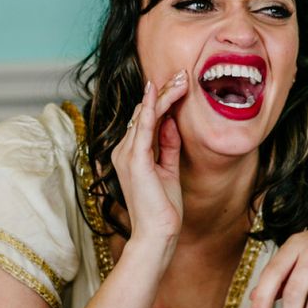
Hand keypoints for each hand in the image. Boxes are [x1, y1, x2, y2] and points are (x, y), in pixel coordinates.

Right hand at [111, 71, 187, 244]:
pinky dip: (152, 108)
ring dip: (163, 95)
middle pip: (143, 113)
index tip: (180, 85)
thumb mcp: (169, 170)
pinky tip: (160, 93)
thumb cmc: (163, 208)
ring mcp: (126, 155)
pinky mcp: (136, 160)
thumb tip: (172, 122)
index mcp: (130, 155)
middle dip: (164, 92)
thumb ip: (168, 146)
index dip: (162, 101)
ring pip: (144, 115)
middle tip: (183, 74)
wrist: (158, 233)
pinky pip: (143, 127)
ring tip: (182, 79)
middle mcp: (123, 151)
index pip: (145, 120)